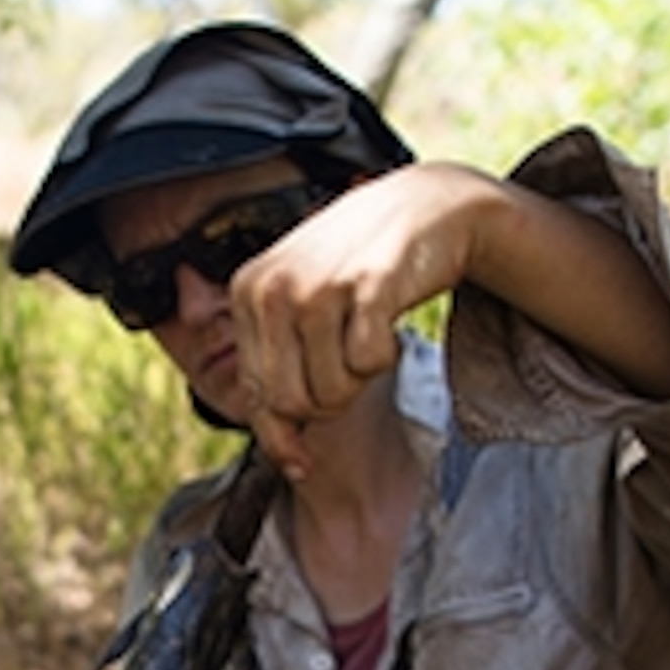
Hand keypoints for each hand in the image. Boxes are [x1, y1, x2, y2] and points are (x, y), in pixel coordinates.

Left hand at [228, 163, 487, 474]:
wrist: (423, 206)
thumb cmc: (358, 268)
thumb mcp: (302, 310)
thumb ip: (282, 374)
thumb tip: (291, 463)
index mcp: (246, 293)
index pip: (255, 396)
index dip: (283, 434)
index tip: (303, 460)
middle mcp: (272, 288)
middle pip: (291, 404)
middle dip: (326, 405)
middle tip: (349, 370)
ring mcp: (317, 285)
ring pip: (330, 392)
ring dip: (359, 380)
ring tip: (367, 334)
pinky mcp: (365, 285)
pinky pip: (368, 363)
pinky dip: (385, 357)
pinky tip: (387, 321)